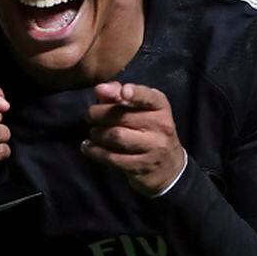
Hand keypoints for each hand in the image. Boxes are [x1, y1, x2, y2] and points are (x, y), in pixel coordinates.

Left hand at [82, 81, 185, 195]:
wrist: (168, 165)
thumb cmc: (148, 130)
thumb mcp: (140, 109)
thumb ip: (118, 95)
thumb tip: (100, 89)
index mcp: (160, 107)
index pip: (149, 98)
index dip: (136, 94)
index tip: (124, 92)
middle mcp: (161, 126)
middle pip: (123, 117)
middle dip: (99, 114)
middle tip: (90, 116)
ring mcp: (153, 148)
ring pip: (117, 136)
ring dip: (97, 133)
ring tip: (93, 132)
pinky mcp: (141, 166)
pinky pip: (113, 157)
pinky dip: (95, 151)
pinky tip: (88, 147)